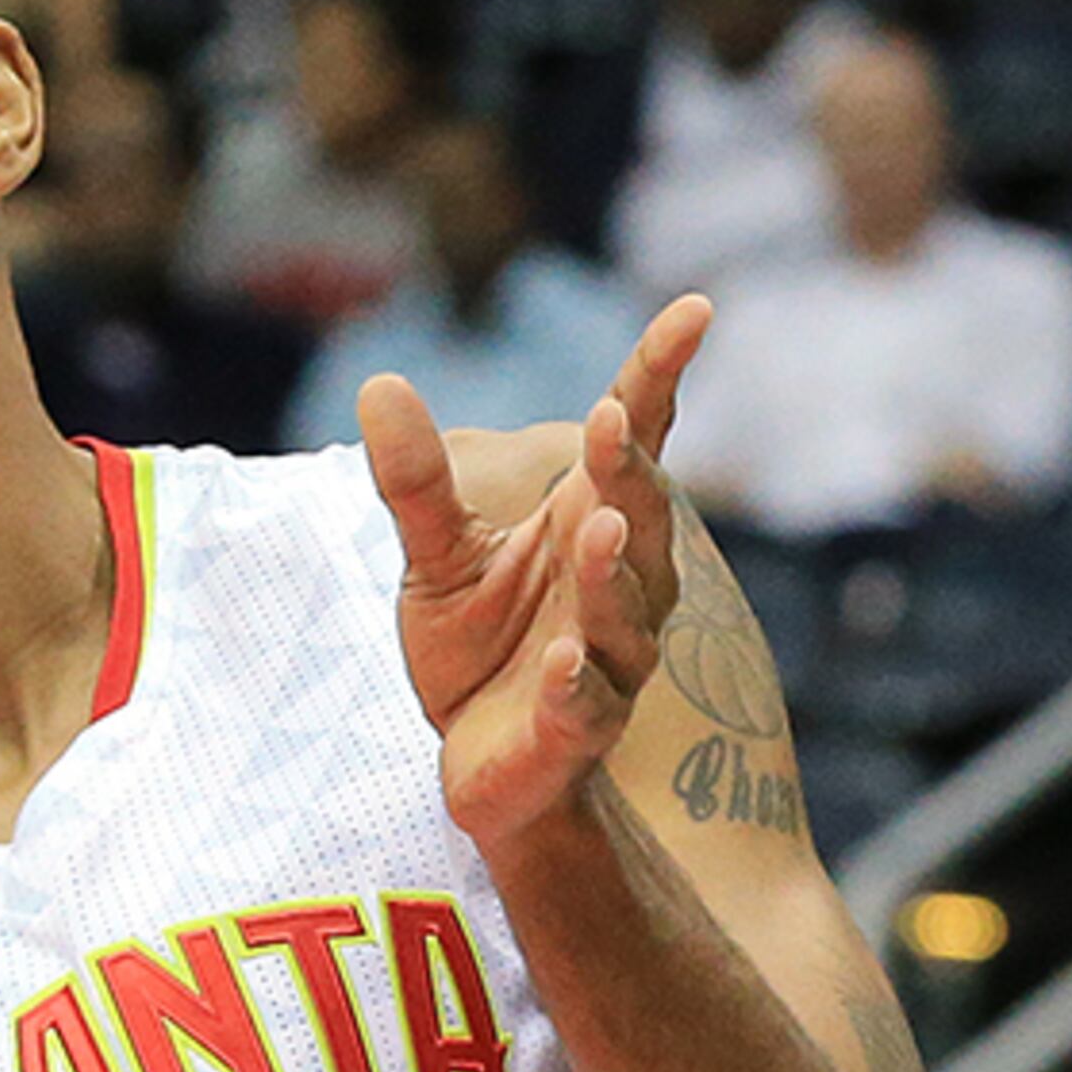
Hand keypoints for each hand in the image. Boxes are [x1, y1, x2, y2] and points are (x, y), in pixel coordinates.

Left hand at [361, 297, 707, 856]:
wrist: (484, 762)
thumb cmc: (479, 645)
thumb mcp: (437, 553)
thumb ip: (416, 479)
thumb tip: (377, 382)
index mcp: (589, 527)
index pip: (638, 441)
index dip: (662, 376)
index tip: (694, 308)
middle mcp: (620, 586)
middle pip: (640, 517)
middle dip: (629, 472)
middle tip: (612, 420)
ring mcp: (608, 659)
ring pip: (626, 610)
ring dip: (612, 570)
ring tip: (597, 522)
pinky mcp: (576, 730)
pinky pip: (586, 704)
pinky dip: (578, 682)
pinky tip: (563, 659)